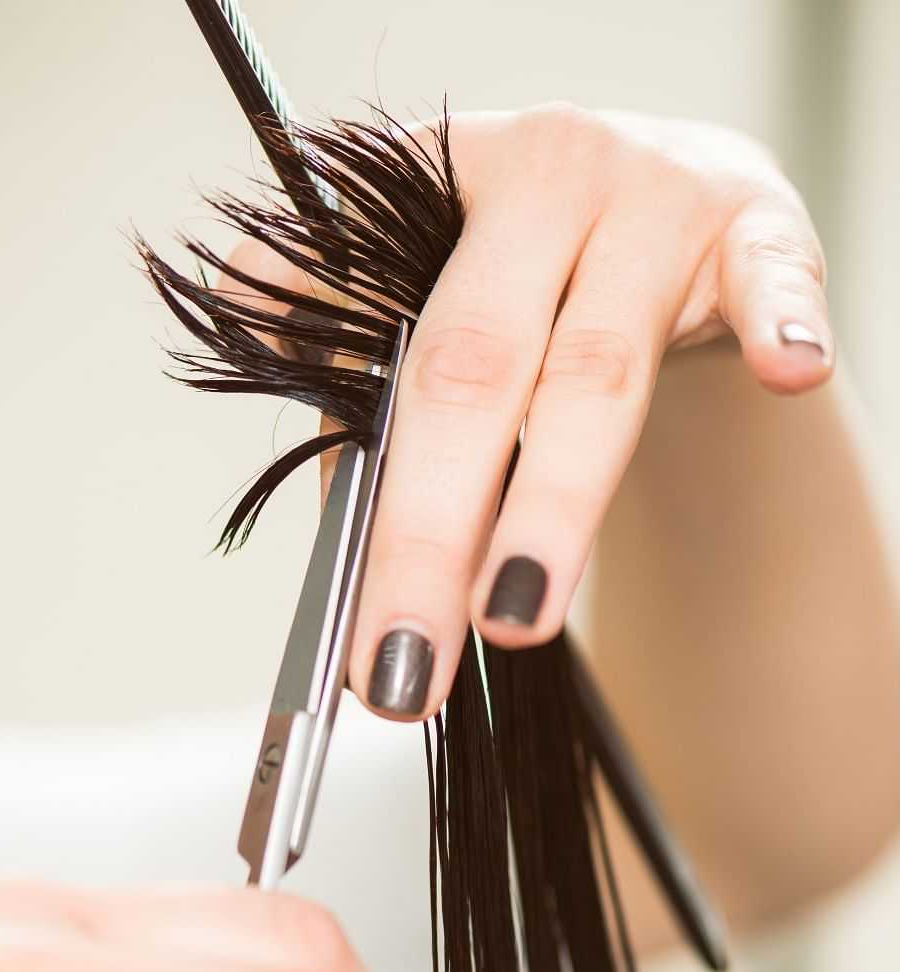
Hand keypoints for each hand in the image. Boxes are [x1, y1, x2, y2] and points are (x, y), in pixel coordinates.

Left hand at [227, 104, 831, 717]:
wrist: (665, 189)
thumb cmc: (535, 263)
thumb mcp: (434, 291)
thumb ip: (359, 369)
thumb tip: (314, 489)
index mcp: (438, 189)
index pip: (383, 353)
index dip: (365, 496)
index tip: (351, 629)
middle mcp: (543, 180)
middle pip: (473, 372)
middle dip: (432, 535)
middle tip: (405, 664)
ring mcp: (653, 200)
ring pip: (598, 367)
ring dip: (556, 500)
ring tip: (513, 616)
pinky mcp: (758, 225)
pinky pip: (774, 275)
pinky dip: (780, 322)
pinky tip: (784, 371)